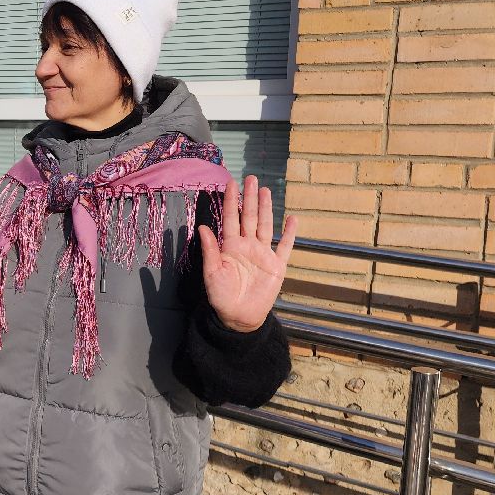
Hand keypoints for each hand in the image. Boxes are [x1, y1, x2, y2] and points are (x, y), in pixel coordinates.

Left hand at [197, 175, 296, 332]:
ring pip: (266, 226)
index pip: (230, 219)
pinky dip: (289, 234)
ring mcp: (263, 254)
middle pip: (250, 217)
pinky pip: (285, 247)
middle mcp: (247, 245)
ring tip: (265, 191)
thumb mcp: (212, 272)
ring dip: (266, 209)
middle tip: (251, 178)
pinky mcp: (276, 265)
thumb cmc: (221, 296)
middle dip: (250, 198)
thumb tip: (203, 227)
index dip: (231, 202)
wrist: (238, 317)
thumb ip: (210, 250)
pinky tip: (292, 219)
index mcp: (230, 246)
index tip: (230, 183)